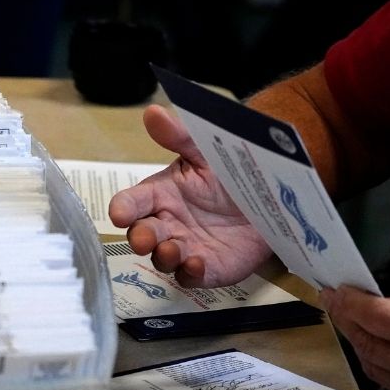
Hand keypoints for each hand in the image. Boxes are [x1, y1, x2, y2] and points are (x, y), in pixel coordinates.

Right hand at [107, 105, 272, 286]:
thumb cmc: (229, 173)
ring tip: (174, 250)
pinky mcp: (206, 268)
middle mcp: (166, 223)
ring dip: (164, 256)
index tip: (119, 214)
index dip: (122, 209)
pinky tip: (196, 264)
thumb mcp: (205, 151)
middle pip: (142, 234)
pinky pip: (190, 277)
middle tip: (146, 238)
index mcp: (160, 194)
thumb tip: (153, 112)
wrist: (269, 196)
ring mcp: (185, 247)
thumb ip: (178, 136)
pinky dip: (189, 273)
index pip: (131, 203)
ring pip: (162, 258)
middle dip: (140, 237)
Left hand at [320, 286, 389, 389]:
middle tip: (335, 303)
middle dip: (347, 320)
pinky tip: (375, 346)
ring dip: (358, 342)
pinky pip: (386, 382)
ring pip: (371, 366)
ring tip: (351, 321)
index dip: (351, 304)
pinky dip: (376, 362)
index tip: (336, 292)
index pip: (378, 319)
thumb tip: (366, 302)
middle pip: (369, 344)